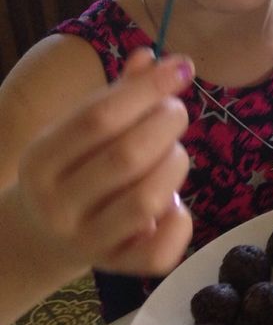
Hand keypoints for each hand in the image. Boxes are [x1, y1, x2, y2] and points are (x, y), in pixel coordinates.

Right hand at [14, 48, 193, 276]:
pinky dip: (180, 222)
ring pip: (147, 200)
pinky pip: (160, 251)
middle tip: (176, 112)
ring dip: (175, 165)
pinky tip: (174, 203)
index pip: (99, 118)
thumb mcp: (78, 129)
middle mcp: (59, 204)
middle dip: (167, 124)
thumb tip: (151, 57)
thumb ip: (117, 94)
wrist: (38, 237)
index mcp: (42, 159)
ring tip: (173, 153)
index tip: (182, 68)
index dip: (147, 89)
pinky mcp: (117, 267)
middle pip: (127, 157)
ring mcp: (87, 240)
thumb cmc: (71, 167)